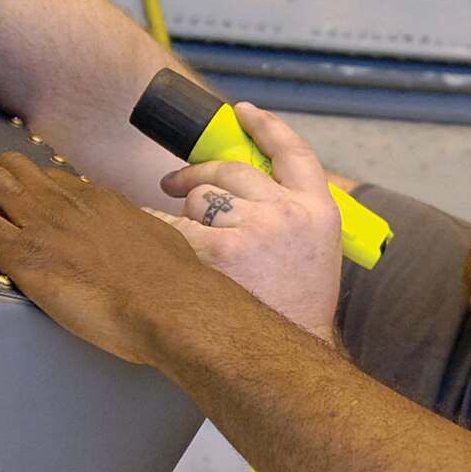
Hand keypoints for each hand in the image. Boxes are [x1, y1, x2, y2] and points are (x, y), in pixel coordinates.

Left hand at [0, 153, 209, 366]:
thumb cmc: (173, 285)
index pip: (52, 179)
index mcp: (99, 199)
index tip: (20, 203)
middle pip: (13, 168)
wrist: (168, 303)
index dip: (28, 188)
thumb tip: (142, 243)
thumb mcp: (159, 242)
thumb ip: (138, 237)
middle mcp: (67, 201)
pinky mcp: (22, 253)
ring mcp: (42, 223)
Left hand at [156, 103, 342, 340]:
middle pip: (231, 171)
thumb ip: (293, 216)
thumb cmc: (295, 311)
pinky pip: (172, 226)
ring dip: (188, 217)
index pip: (292, 151)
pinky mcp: (215, 251)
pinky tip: (151, 245)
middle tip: (174, 185)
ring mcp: (251, 230)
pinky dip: (158, 234)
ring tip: (187, 244)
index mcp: (318, 211)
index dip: (266, 127)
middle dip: (199, 176)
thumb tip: (253, 188)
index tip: (244, 113)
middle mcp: (287, 213)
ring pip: (200, 198)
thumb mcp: (316, 254)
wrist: (285, 358)